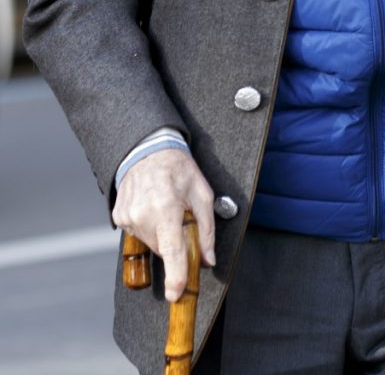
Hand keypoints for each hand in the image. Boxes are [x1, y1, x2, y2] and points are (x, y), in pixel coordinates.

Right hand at [112, 148, 215, 301]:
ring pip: (151, 243)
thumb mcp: (202, 193)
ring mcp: (127, 217)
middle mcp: (143, 215)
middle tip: (181, 220)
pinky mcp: (119, 217)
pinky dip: (148, 227)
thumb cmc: (178, 169)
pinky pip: (138, 233)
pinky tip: (152, 206)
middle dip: (176, 243)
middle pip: (164, 249)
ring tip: (166, 208)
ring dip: (162, 234)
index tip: (176, 294)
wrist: (148, 149)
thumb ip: (206, 228)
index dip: (176, 277)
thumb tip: (207, 259)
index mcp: (166, 208)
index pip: (172, 251)